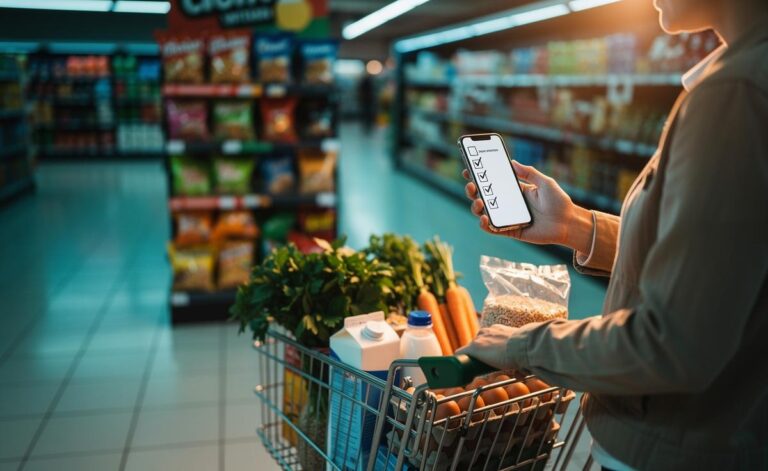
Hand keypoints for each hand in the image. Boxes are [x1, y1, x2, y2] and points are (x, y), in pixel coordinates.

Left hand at [456, 325, 519, 370]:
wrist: (522, 346)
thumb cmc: (524, 350)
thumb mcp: (520, 353)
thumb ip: (520, 363)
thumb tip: (521, 375)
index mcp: (498, 330)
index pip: (486, 338)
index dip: (486, 349)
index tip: (489, 357)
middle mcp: (486, 331)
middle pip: (476, 343)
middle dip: (478, 353)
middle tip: (482, 364)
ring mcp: (479, 339)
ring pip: (469, 348)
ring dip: (470, 357)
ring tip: (471, 367)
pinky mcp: (473, 347)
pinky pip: (460, 353)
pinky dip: (459, 361)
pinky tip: (458, 368)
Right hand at [463, 161, 592, 252]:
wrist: (569, 223)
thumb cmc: (559, 202)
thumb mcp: (545, 182)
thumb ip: (529, 172)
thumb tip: (512, 161)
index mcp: (516, 191)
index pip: (493, 183)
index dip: (480, 177)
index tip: (469, 170)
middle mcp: (509, 204)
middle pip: (485, 197)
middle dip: (473, 191)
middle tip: (470, 185)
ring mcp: (509, 218)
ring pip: (485, 213)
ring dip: (476, 207)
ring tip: (478, 201)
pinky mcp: (511, 230)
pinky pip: (494, 229)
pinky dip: (485, 225)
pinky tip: (483, 219)